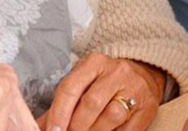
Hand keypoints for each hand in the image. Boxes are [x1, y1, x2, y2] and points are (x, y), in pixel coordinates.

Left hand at [37, 53, 163, 130]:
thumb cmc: (104, 82)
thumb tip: (39, 126)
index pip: (71, 88)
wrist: (143, 75)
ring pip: (111, 116)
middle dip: (77, 125)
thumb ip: (61, 104)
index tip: (53, 130)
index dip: (60, 112)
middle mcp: (116, 71)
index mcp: (94, 62)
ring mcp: (135, 89)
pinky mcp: (148, 108)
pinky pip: (128, 129)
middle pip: (91, 103)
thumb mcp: (83, 82)